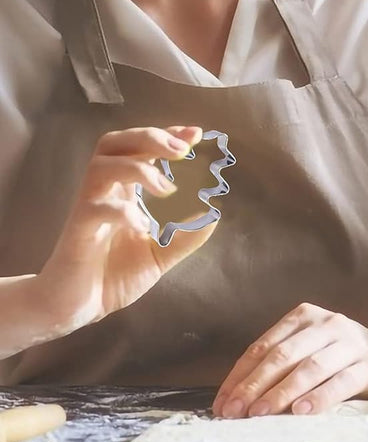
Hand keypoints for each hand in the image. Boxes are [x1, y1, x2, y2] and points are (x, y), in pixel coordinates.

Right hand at [37, 125, 211, 327]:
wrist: (78, 307)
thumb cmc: (114, 275)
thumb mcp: (159, 253)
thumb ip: (186, 235)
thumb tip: (215, 214)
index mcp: (124, 190)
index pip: (139, 146)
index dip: (166, 134)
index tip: (195, 134)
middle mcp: (104, 192)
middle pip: (115, 142)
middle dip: (150, 137)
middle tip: (182, 149)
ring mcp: (88, 208)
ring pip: (102, 167)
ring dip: (138, 169)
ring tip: (167, 189)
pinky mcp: (78, 232)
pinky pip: (95, 209)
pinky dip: (123, 212)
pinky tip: (143, 227)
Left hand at [212, 304, 367, 417]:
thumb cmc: (336, 356)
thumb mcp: (307, 348)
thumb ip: (277, 364)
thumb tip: (233, 399)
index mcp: (305, 316)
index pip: (264, 345)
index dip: (240, 375)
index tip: (222, 403)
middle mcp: (327, 324)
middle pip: (284, 355)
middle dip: (255, 385)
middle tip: (235, 412)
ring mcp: (349, 344)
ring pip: (310, 367)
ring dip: (282, 392)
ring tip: (260, 414)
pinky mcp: (367, 366)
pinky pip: (340, 382)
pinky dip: (318, 397)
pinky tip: (300, 412)